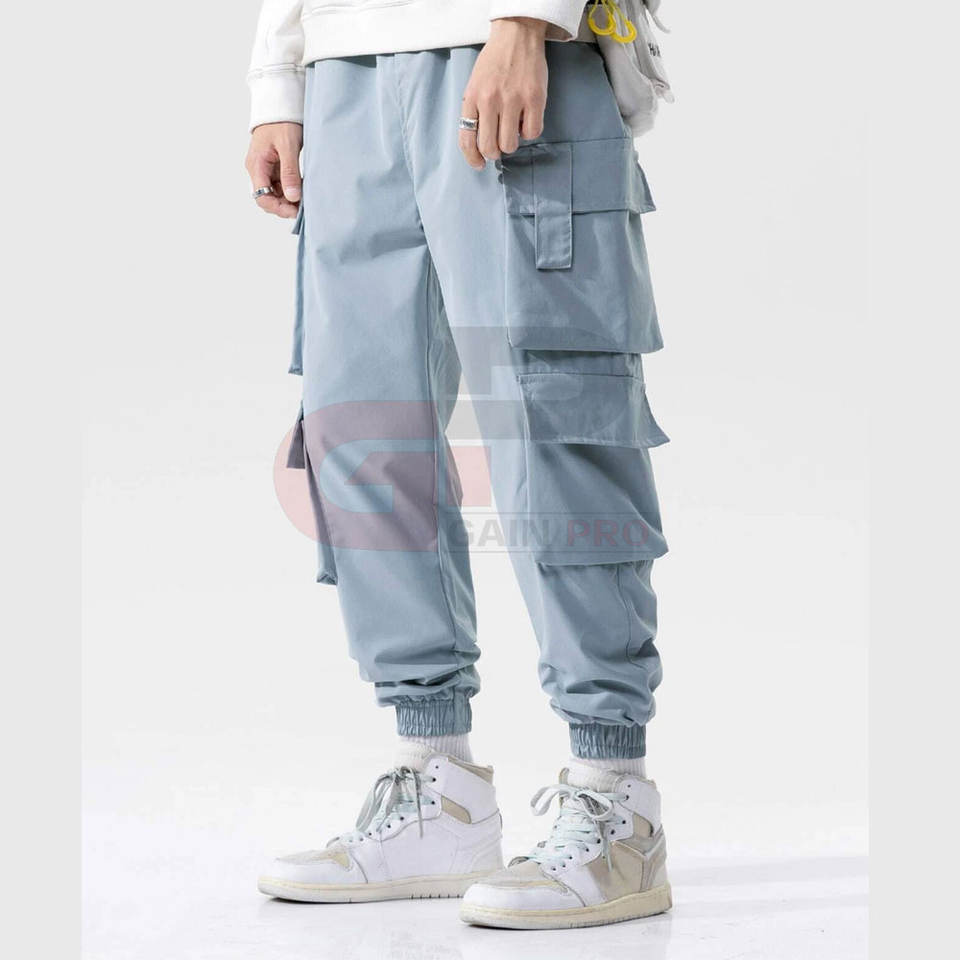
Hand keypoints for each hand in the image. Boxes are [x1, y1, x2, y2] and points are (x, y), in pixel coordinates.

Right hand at [245, 122, 302, 217]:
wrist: (280, 104)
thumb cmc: (282, 121)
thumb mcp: (288, 146)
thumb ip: (289, 172)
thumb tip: (292, 197)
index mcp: (256, 166)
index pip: (262, 197)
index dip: (278, 208)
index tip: (295, 211)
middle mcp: (258, 170)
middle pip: (268, 198)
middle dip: (285, 206)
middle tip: (304, 208)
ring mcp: (266, 169)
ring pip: (275, 194)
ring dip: (289, 200)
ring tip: (306, 200)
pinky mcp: (274, 167)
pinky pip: (281, 185)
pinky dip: (291, 190)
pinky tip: (303, 190)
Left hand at [459, 18, 547, 168]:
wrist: (517, 35)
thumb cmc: (495, 62)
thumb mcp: (475, 84)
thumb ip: (475, 111)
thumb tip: (480, 144)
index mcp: (473, 97)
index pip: (467, 140)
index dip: (473, 158)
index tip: (478, 164)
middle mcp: (491, 100)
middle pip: (490, 148)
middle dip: (494, 153)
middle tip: (498, 145)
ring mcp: (514, 99)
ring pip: (510, 145)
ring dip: (511, 143)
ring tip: (513, 128)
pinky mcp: (535, 98)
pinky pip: (532, 133)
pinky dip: (529, 132)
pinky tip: (527, 118)